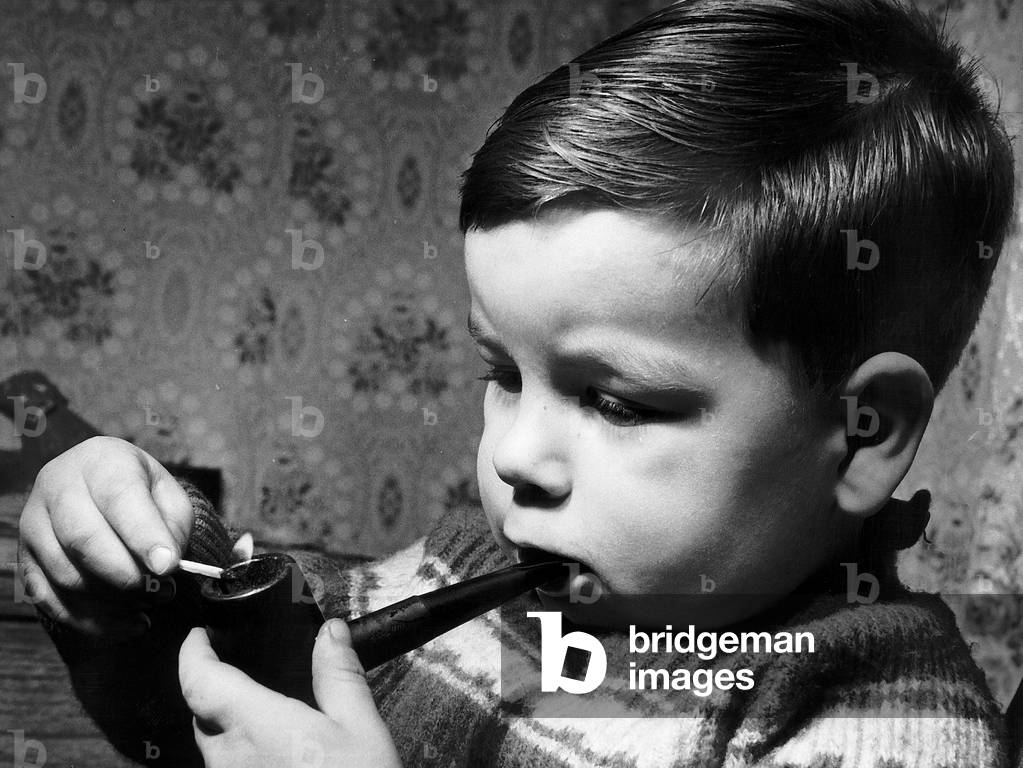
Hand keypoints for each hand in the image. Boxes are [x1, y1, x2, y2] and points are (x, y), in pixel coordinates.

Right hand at [17, 436, 192, 635]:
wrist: (99, 486)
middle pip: (84, 540)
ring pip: (67, 576)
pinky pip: (50, 601)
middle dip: (128, 575)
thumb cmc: (142, 493)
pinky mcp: (24, 561)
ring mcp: (33, 525)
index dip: (143, 535)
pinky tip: (130, 623)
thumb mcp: (167, 494)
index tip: (168, 566)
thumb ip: (171, 525)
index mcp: (100, 461)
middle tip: (163, 591)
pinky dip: (92, 621)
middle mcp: (57, 488)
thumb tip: (163, 567)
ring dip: (114, 601)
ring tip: (152, 602)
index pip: (118, 497)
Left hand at [178, 619, 401, 767]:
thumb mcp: (360, 726)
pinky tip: (276, 754)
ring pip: (215, 748)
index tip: (199, 636)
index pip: (198, 681)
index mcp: (254, 724)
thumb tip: (331, 632)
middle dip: (216, 688)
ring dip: (229, 726)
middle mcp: (229, 758)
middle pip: (203, 714)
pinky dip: (243, 753)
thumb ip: (339, 675)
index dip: (191, 653)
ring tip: (264, 712)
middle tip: (239, 667)